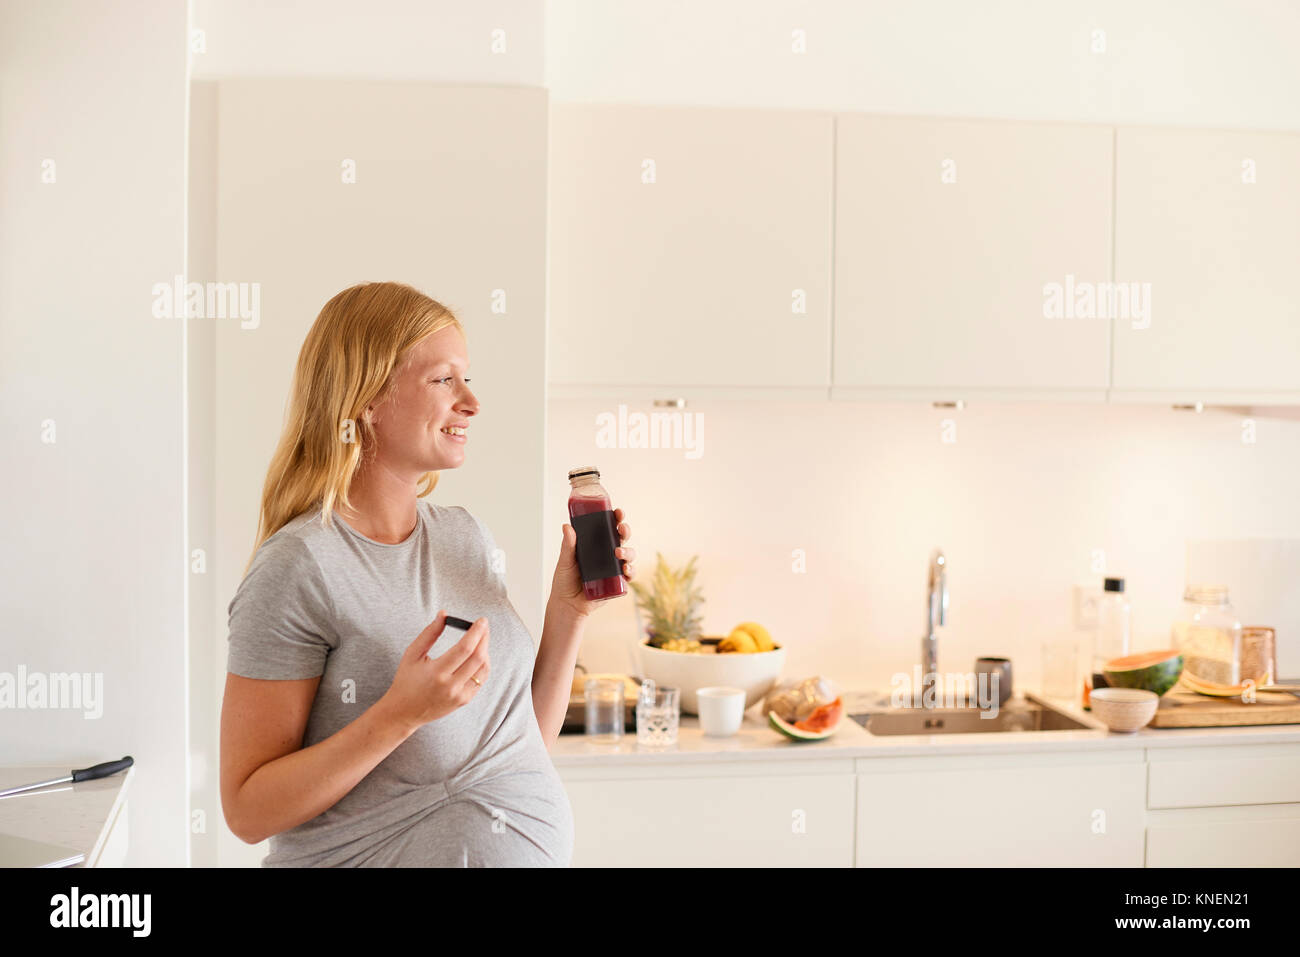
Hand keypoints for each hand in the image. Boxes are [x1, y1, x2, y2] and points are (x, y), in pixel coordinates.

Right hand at [379, 611, 490, 734]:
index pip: (465, 648)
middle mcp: (450, 686)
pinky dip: (483, 665)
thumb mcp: (412, 654)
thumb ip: (429, 633)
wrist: (403, 712)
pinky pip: (481, 680)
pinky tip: (478, 655)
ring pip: (483, 669)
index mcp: (437, 672)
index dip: (477, 632)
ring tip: (481, 639)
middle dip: (484, 638)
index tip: (481, 620)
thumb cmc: (406, 680)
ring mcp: (459, 695)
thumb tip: (444, 614)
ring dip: (485, 651)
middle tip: (483, 626)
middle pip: (478, 657)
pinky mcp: (464, 700)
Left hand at [550, 507, 635, 619]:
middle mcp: (607, 554)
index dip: (616, 518)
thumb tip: (567, 526)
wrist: (567, 604)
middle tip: (621, 530)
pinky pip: (629, 576)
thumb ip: (568, 545)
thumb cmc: (564, 581)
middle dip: (625, 531)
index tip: (617, 512)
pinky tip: (625, 570)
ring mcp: (613, 568)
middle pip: (622, 539)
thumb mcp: (565, 561)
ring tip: (618, 553)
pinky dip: (630, 572)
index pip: (609, 528)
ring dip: (628, 552)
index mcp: (596, 545)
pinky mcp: (617, 583)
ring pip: (629, 556)